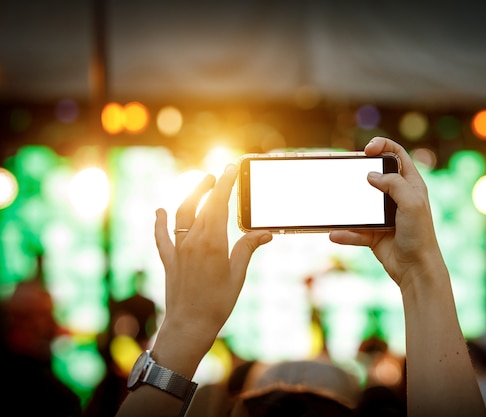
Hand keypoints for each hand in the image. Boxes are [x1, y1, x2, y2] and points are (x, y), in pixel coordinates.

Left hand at [153, 164, 271, 363]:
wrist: (189, 325)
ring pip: (182, 214)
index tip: (231, 169)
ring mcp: (179, 249)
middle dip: (212, 186)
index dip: (226, 184)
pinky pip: (162, 236)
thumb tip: (264, 232)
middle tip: (220, 175)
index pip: (219, 204)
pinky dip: (160, 222)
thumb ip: (247, 249)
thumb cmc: (217, 303)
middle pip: (202, 205)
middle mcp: (193, 241)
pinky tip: (159, 211)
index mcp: (213, 242)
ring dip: (191, 196)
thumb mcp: (237, 275)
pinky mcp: (170, 260)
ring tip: (201, 185)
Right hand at [329, 137, 444, 291]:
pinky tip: (334, 234)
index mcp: (410, 185)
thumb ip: (393, 184)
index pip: (397, 155)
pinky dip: (345, 233)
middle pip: (374, 176)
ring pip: (360, 204)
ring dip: (347, 207)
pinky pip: (355, 230)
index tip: (367, 149)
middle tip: (346, 173)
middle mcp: (396, 197)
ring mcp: (383, 215)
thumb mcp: (412, 203)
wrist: (416, 269)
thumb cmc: (420, 234)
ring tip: (335, 205)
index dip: (383, 146)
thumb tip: (371, 176)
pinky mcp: (373, 234)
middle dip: (359, 174)